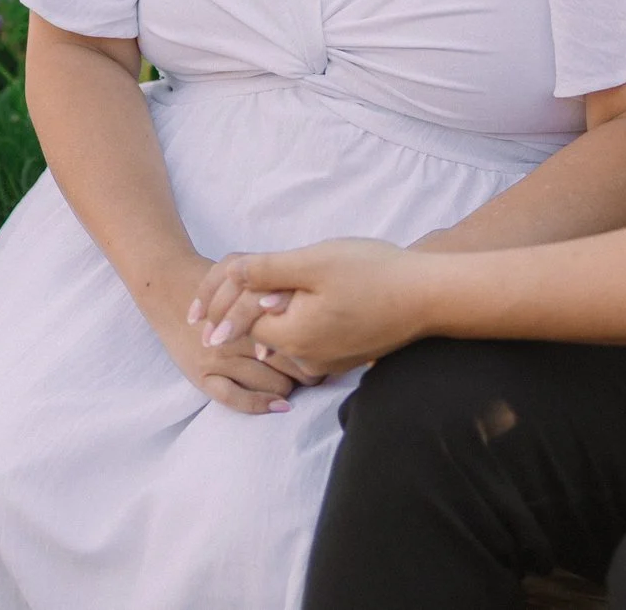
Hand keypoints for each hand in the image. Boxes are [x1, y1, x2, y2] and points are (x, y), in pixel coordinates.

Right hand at [139, 254, 304, 414]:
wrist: (167, 286)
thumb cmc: (217, 284)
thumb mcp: (249, 279)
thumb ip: (278, 291)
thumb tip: (316, 315)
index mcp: (251, 308)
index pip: (297, 335)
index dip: (315, 345)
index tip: (322, 349)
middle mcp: (237, 334)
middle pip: (290, 363)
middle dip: (307, 370)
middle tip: (316, 371)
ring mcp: (219, 356)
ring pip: (271, 383)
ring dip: (287, 386)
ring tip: (294, 380)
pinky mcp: (202, 374)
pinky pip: (235, 399)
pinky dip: (260, 404)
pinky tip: (279, 405)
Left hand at [191, 239, 431, 375]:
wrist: (431, 297)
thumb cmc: (373, 272)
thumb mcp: (312, 262)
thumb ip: (265, 272)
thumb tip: (230, 284)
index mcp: (291, 336)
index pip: (240, 321)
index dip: (219, 302)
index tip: (194, 306)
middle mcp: (307, 358)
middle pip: (259, 332)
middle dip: (237, 313)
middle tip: (213, 301)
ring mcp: (329, 361)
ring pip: (283, 337)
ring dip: (267, 317)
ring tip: (255, 296)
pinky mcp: (347, 356)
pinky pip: (308, 341)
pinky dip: (294, 323)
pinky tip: (302, 303)